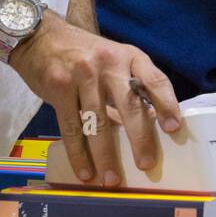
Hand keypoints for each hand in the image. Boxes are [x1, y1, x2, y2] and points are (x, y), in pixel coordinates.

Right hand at [9, 10, 180, 185]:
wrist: (42, 38)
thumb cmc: (84, 55)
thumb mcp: (112, 61)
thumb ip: (128, 89)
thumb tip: (147, 127)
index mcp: (129, 56)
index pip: (154, 79)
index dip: (166, 104)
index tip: (173, 128)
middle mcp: (109, 62)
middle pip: (129, 103)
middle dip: (139, 137)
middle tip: (146, 164)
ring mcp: (82, 74)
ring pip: (98, 121)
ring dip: (106, 155)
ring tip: (112, 179)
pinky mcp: (59, 87)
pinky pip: (71, 127)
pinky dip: (79, 153)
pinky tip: (85, 171)